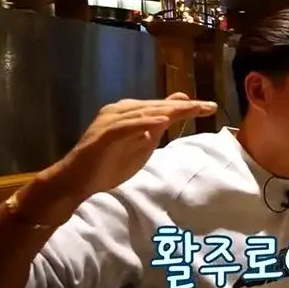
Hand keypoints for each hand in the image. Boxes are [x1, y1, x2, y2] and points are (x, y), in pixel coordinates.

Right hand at [46, 93, 215, 200]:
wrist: (78, 182)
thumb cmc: (109, 165)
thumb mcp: (141, 146)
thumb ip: (156, 128)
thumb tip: (173, 112)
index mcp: (130, 114)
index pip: (162, 108)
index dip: (187, 107)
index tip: (211, 107)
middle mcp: (120, 111)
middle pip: (157, 106)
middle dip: (184, 106)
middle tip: (208, 105)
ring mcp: (111, 121)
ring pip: (145, 112)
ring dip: (169, 109)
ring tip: (193, 108)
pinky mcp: (104, 134)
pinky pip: (127, 125)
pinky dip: (145, 122)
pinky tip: (163, 120)